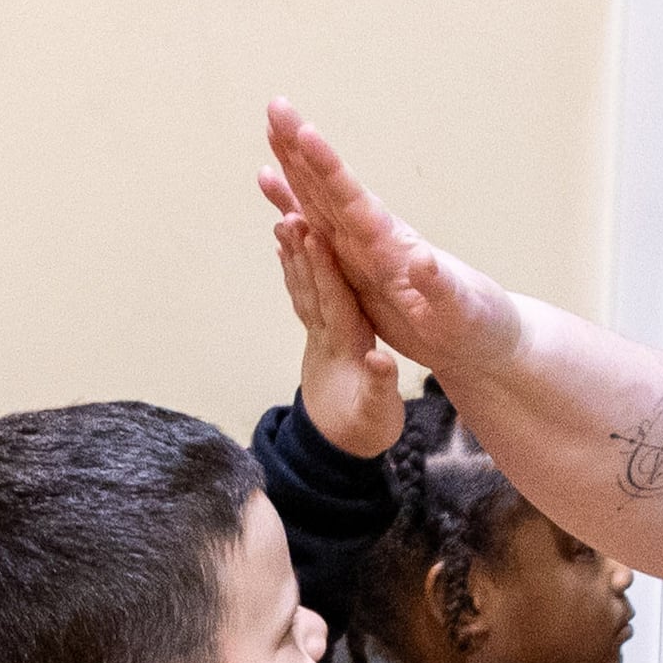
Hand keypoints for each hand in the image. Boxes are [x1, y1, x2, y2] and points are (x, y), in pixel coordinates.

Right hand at [263, 97, 531, 386]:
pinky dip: (295, 214)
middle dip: (301, 149)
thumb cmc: (476, 323)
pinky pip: (317, 237)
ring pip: (318, 202)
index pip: (354, 199)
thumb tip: (422, 261)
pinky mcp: (355, 270)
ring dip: (294, 169)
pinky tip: (277, 199)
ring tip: (269, 132)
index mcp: (393, 247)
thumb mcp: (460, 311)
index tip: (304, 132)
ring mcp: (363, 251)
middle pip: (329, 186)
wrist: (481, 337)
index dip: (328, 168)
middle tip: (275, 105)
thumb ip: (439, 288)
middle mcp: (373, 239)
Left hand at [275, 218, 404, 458]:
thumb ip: (380, 387)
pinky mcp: (318, 337)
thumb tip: (380, 361)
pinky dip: (295, 270)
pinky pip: (303, 296)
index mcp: (346, 349)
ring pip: (302, 289)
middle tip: (288, 211)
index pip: (333, 303)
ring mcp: (318, 337)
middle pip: (311, 288)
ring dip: (292, 254)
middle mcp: (326, 337)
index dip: (323, 270)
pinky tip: (288, 247)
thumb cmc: (365, 430)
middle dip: (301, 251)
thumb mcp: (378, 414)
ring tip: (282, 216)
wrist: (337, 451)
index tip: (315, 235)